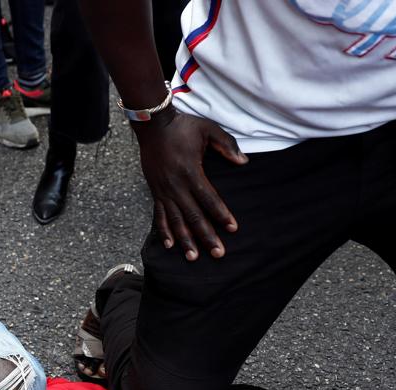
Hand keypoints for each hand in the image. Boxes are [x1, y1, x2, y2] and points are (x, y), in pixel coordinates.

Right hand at [132, 108, 247, 260]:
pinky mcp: (155, 192)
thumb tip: (243, 162)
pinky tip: (170, 246)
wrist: (152, 125)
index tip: (232, 228)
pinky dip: (164, 232)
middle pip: (193, 215)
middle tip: (218, 253)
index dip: (221, 214)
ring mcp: (164, 190)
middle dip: (206, 236)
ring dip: (185, 240)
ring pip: (176, 221)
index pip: (209, 198)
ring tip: (193, 257)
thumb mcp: (208, 130)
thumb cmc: (183, 127)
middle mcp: (176, 185)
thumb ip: (227, 145)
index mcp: (191, 171)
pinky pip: (159, 216)